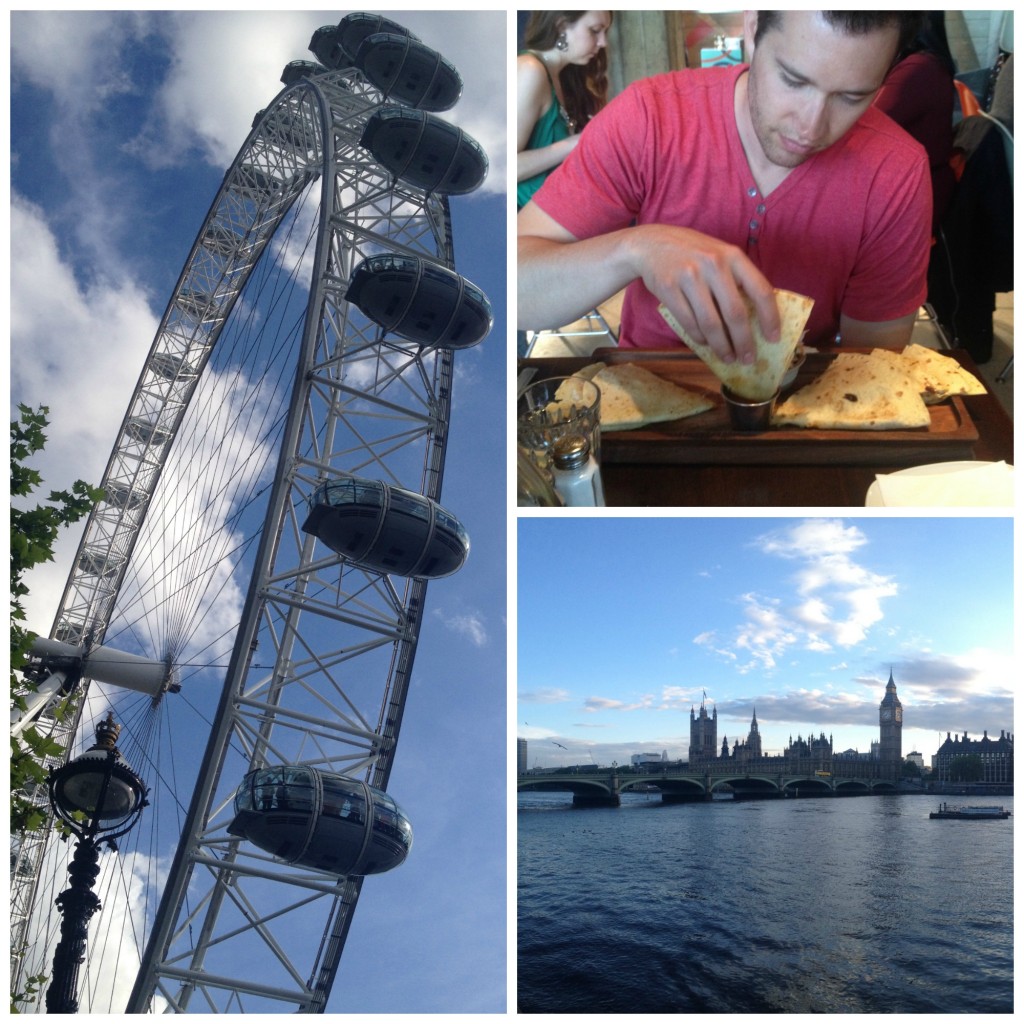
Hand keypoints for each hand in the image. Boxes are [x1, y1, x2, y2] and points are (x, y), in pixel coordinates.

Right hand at [629, 225, 779, 363]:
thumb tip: (757, 318)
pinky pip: (688, 322)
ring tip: (728, 358)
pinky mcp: (669, 289)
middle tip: (748, 359)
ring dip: (721, 346)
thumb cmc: (693, 253)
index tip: (774, 339)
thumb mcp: (720, 255)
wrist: (652, 244)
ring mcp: (689, 276)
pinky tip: (705, 344)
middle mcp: (713, 264)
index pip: (760, 290)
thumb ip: (737, 278)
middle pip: (735, 313)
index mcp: (733, 256)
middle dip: (744, 342)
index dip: (770, 318)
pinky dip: (699, 338)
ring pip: (710, 323)